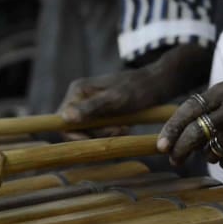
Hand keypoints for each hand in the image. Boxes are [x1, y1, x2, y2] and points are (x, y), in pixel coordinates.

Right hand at [58, 44, 213, 122]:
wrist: (158, 84)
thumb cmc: (138, 90)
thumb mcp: (115, 101)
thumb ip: (91, 108)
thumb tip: (65, 118)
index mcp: (78, 91)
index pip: (63, 120)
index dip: (75, 134)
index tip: (95, 139)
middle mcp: (80, 97)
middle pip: (76, 127)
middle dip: (95, 134)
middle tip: (118, 130)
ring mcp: (91, 103)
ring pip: (89, 130)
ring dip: (105, 133)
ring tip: (124, 128)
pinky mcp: (101, 110)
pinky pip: (99, 128)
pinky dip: (110, 131)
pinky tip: (125, 127)